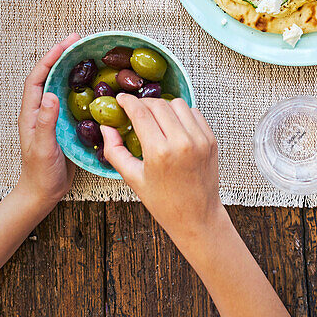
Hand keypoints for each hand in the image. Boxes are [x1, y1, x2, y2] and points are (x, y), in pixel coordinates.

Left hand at [15, 35, 79, 210]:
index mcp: (31, 112)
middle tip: (79, 41)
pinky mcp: (64, 123)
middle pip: (49, 75)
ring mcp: (52, 116)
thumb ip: (46, 123)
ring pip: (61, 85)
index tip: (65, 44)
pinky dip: (82, 87)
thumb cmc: (40, 173)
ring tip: (87, 54)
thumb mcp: (43, 148)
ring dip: (72, 68)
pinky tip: (95, 84)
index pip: (38, 78)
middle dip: (62, 55)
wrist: (43, 193)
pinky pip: (72, 99)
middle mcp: (41, 110)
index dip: (50, 59)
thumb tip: (52, 95)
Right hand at [100, 96, 226, 250]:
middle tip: (135, 109)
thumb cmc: (163, 202)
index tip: (121, 99)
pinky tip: (173, 125)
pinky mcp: (211, 139)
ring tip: (155, 118)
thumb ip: (115, 151)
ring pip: (177, 104)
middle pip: (158, 104)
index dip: (128, 102)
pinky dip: (181, 114)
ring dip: (163, 106)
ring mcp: (199, 139)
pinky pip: (194, 113)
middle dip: (143, 103)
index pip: (140, 113)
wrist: (197, 217)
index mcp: (159, 152)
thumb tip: (106, 128)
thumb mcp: (133, 179)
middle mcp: (181, 142)